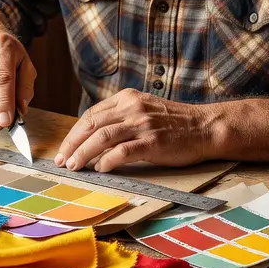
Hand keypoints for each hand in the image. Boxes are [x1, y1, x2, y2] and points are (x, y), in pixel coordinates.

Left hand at [55, 90, 217, 171]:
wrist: (206, 127)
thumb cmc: (175, 124)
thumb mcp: (144, 110)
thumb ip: (121, 119)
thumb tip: (93, 142)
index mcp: (127, 98)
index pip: (91, 114)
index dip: (74, 133)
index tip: (65, 148)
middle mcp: (132, 108)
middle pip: (91, 124)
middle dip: (72, 144)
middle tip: (63, 160)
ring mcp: (142, 124)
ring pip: (102, 137)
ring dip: (83, 153)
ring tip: (74, 166)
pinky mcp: (153, 142)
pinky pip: (122, 151)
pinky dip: (107, 161)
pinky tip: (100, 169)